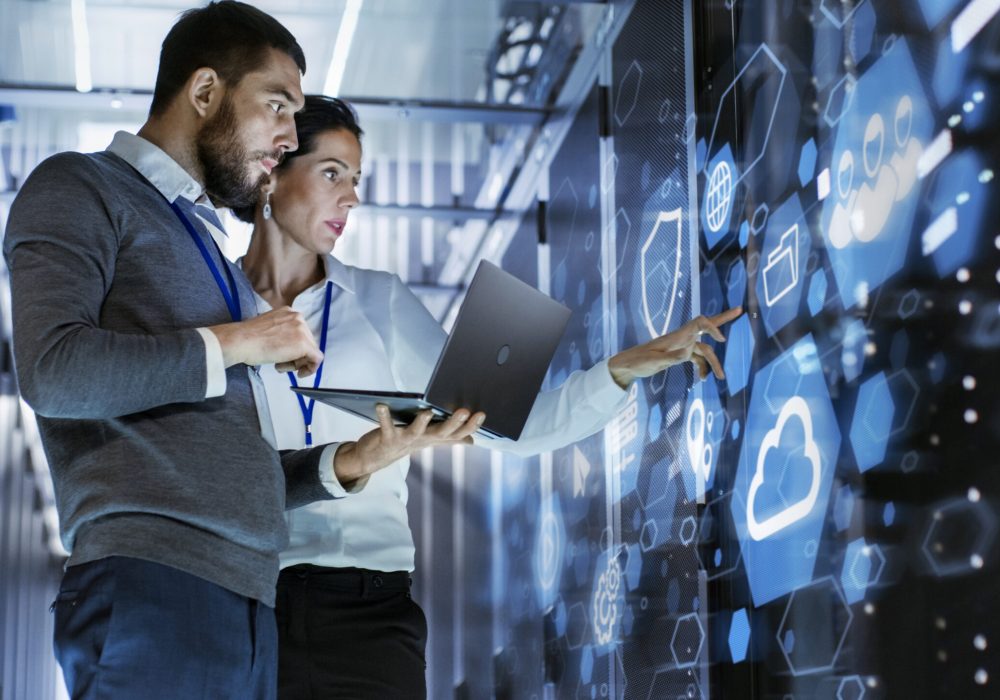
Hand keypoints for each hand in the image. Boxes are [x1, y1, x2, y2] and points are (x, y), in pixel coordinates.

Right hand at [208, 307, 322, 376]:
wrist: (241, 341)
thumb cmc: (247, 338)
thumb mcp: (268, 328)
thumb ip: (281, 333)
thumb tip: (288, 346)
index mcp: (289, 312)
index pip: (300, 333)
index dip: (294, 348)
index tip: (285, 356)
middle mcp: (298, 317)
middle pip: (307, 342)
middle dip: (296, 356)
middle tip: (281, 364)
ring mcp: (302, 330)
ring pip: (311, 351)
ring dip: (297, 362)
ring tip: (280, 365)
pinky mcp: (304, 344)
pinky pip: (316, 359)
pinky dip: (310, 369)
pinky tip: (299, 373)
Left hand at [333, 405, 485, 485]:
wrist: (376, 458)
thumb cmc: (404, 443)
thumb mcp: (429, 440)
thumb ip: (450, 438)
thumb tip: (471, 440)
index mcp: (434, 438)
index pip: (457, 433)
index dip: (470, 426)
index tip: (482, 414)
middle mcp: (422, 440)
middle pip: (441, 433)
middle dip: (453, 423)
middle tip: (464, 411)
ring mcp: (405, 440)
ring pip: (416, 432)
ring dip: (421, 422)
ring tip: (427, 411)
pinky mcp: (387, 437)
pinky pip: (385, 426)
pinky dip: (384, 416)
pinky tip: (381, 405)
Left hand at [607, 307, 742, 387]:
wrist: (628, 365)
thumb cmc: (638, 362)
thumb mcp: (654, 362)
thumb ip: (671, 358)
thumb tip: (687, 354)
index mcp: (677, 336)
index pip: (699, 323)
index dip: (712, 327)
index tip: (721, 339)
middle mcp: (682, 338)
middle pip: (706, 326)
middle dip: (723, 319)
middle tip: (740, 309)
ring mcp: (681, 346)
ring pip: (704, 350)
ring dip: (714, 363)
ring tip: (721, 378)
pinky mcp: (679, 354)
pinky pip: (696, 358)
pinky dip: (702, 367)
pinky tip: (702, 379)